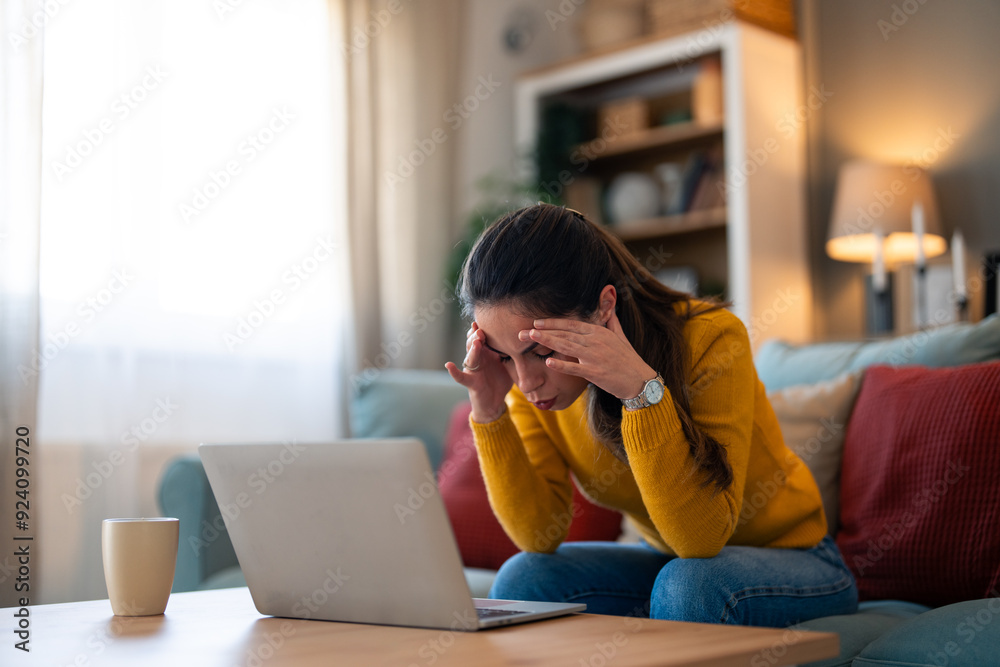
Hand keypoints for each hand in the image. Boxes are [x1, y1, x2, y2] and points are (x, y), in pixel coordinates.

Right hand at [445, 321, 512, 421]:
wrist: (494, 402)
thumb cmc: (500, 381)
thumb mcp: (509, 365)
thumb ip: (514, 353)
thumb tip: (528, 339)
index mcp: (487, 353)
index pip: (484, 338)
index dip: (484, 329)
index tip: (490, 320)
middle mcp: (478, 359)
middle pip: (474, 343)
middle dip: (477, 335)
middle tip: (482, 328)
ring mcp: (473, 370)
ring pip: (469, 356)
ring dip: (472, 348)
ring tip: (476, 342)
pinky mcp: (471, 382)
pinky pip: (460, 377)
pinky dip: (454, 372)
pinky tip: (449, 365)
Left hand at [520, 310, 655, 400]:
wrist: (639, 380)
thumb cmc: (628, 359)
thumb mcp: (620, 336)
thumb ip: (611, 321)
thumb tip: (610, 306)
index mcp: (599, 332)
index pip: (571, 325)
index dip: (553, 323)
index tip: (537, 322)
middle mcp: (596, 341)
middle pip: (565, 334)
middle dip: (543, 332)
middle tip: (524, 331)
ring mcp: (595, 357)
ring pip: (567, 346)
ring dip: (548, 341)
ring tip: (531, 338)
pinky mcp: (595, 372)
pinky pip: (575, 368)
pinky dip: (562, 364)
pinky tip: (548, 361)